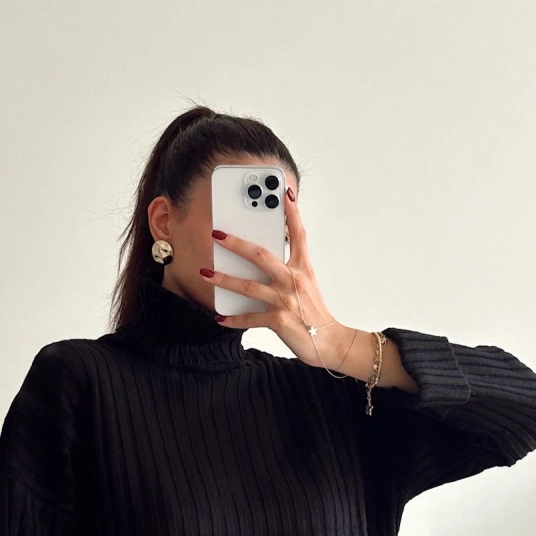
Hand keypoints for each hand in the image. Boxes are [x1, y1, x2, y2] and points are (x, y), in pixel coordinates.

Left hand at [202, 187, 354, 369]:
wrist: (330, 342)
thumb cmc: (315, 313)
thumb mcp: (307, 285)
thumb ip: (290, 270)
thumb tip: (266, 259)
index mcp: (303, 269)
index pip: (299, 235)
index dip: (292, 213)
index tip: (285, 192)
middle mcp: (294, 281)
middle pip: (261, 255)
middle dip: (236, 243)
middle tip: (217, 234)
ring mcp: (285, 300)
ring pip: (248, 286)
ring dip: (224, 279)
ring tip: (205, 273)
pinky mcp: (278, 321)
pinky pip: (249, 318)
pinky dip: (232, 319)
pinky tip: (219, 317)